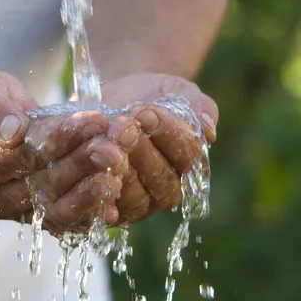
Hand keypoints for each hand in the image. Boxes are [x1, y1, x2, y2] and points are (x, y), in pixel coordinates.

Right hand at [0, 71, 130, 233]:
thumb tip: (11, 131)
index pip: (19, 156)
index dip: (58, 139)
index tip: (92, 120)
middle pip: (42, 185)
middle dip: (82, 163)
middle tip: (114, 146)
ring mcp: (19, 211)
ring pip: (57, 209)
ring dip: (91, 190)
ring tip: (119, 167)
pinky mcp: (42, 217)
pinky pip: (68, 222)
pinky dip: (93, 212)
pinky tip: (116, 197)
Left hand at [101, 73, 218, 224]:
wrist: (113, 100)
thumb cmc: (150, 96)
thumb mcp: (178, 91)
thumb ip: (198, 107)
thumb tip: (209, 131)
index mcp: (188, 161)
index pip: (187, 154)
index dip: (167, 134)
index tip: (145, 112)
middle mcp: (167, 187)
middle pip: (161, 178)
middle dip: (141, 149)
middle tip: (123, 125)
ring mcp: (139, 202)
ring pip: (134, 195)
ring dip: (118, 167)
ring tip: (103, 142)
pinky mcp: (109, 208)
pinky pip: (106, 207)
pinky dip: (99, 191)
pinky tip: (92, 172)